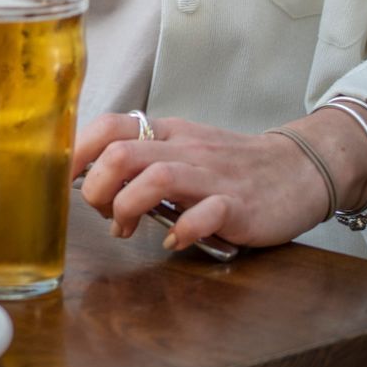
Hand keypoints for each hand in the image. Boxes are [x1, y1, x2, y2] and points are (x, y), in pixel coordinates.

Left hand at [71, 112, 339, 251]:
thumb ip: (144, 160)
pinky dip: (180, 230)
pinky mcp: (239, 205)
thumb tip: (92, 181)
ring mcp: (212, 176)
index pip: (110, 126)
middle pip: (121, 153)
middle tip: (100, 212)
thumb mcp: (183, 150)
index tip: (66, 178)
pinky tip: (173, 240)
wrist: (300, 169)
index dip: (78, 150)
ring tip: (124, 229)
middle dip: (97, 187)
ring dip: (127, 207)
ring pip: (155, 177)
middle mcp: (185, 149)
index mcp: (167, 134)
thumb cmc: (232, 166)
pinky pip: (204, 214)